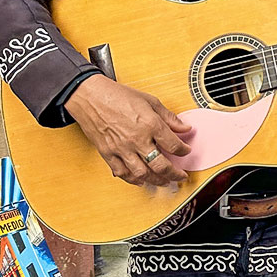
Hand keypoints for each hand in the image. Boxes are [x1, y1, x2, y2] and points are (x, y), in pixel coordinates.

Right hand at [64, 74, 191, 186]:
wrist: (90, 96)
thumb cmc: (118, 96)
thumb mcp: (150, 101)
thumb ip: (169, 117)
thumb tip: (184, 127)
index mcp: (150, 124)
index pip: (174, 145)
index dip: (183, 150)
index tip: (186, 151)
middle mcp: (137, 139)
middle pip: (161, 165)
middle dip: (174, 174)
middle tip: (180, 175)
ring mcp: (121, 149)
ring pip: (143, 174)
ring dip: (156, 180)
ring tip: (164, 181)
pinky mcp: (108, 154)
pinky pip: (122, 173)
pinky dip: (133, 180)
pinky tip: (141, 180)